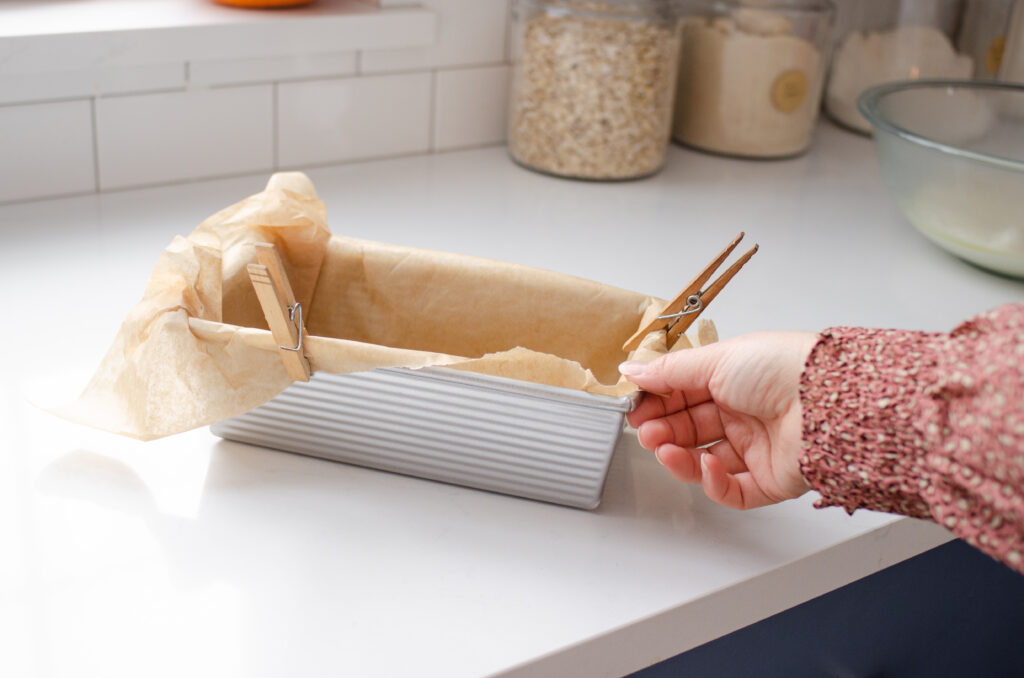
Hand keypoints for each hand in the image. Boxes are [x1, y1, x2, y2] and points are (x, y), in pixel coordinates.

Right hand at [620, 331, 818, 509]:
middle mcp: (744, 414)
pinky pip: (732, 490)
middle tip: (644, 430)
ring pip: (704, 463)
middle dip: (662, 431)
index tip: (635, 405)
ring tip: (664, 449)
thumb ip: (670, 371)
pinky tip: (705, 465)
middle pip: (690, 430)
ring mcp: (756, 449)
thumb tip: (634, 370)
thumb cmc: (783, 368)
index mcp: (733, 381)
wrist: (828, 401)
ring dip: (679, 458)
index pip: (683, 395)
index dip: (657, 402)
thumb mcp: (716, 359)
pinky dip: (712, 482)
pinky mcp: (769, 480)